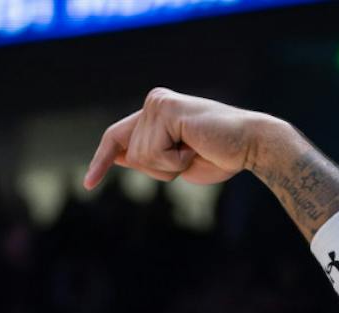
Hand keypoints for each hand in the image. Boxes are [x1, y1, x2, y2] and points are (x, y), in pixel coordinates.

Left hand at [86, 88, 279, 191]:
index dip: (100, 161)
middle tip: (189, 156)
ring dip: (169, 166)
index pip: (116, 137)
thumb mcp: (174, 162)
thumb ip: (148, 156)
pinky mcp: (166, 109)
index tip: (88, 185)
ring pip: (140, 157)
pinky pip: (155, 153)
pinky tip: (195, 147)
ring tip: (194, 150)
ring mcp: (158, 103)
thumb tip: (118, 156)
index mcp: (154, 111)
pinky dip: (175, 161)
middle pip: (130, 156)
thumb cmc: (219, 156)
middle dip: (158, 170)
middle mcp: (153, 101)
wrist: (250, 146)